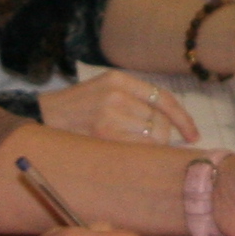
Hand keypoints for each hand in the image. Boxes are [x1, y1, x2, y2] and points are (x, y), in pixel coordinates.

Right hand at [39, 71, 199, 147]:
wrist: (41, 117)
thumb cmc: (78, 107)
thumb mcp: (104, 90)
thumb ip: (135, 99)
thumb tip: (171, 123)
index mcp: (119, 79)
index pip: (164, 99)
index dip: (183, 119)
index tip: (193, 134)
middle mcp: (116, 95)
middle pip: (161, 122)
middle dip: (163, 137)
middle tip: (151, 144)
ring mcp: (109, 115)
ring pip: (152, 137)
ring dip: (150, 147)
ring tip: (132, 147)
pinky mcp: (102, 135)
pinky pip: (137, 149)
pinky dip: (140, 155)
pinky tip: (130, 156)